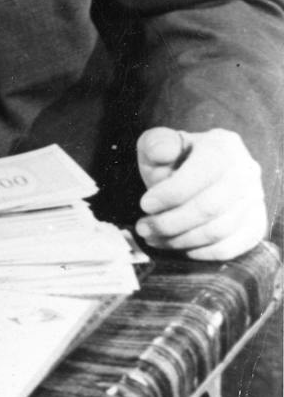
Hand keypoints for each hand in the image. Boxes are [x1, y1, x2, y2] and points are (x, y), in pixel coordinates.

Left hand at [135, 127, 266, 260]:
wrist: (193, 174)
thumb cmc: (173, 160)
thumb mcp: (157, 144)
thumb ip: (156, 144)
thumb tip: (163, 152)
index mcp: (224, 146)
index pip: (203, 172)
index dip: (171, 193)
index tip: (144, 205)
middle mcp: (246, 171)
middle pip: (210, 207)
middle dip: (170, 222)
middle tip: (143, 227)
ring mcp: (254, 200)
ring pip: (218, 230)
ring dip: (179, 240)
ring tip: (152, 237)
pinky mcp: (254, 225)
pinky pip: (230, 247)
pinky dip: (200, 252)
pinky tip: (177, 245)